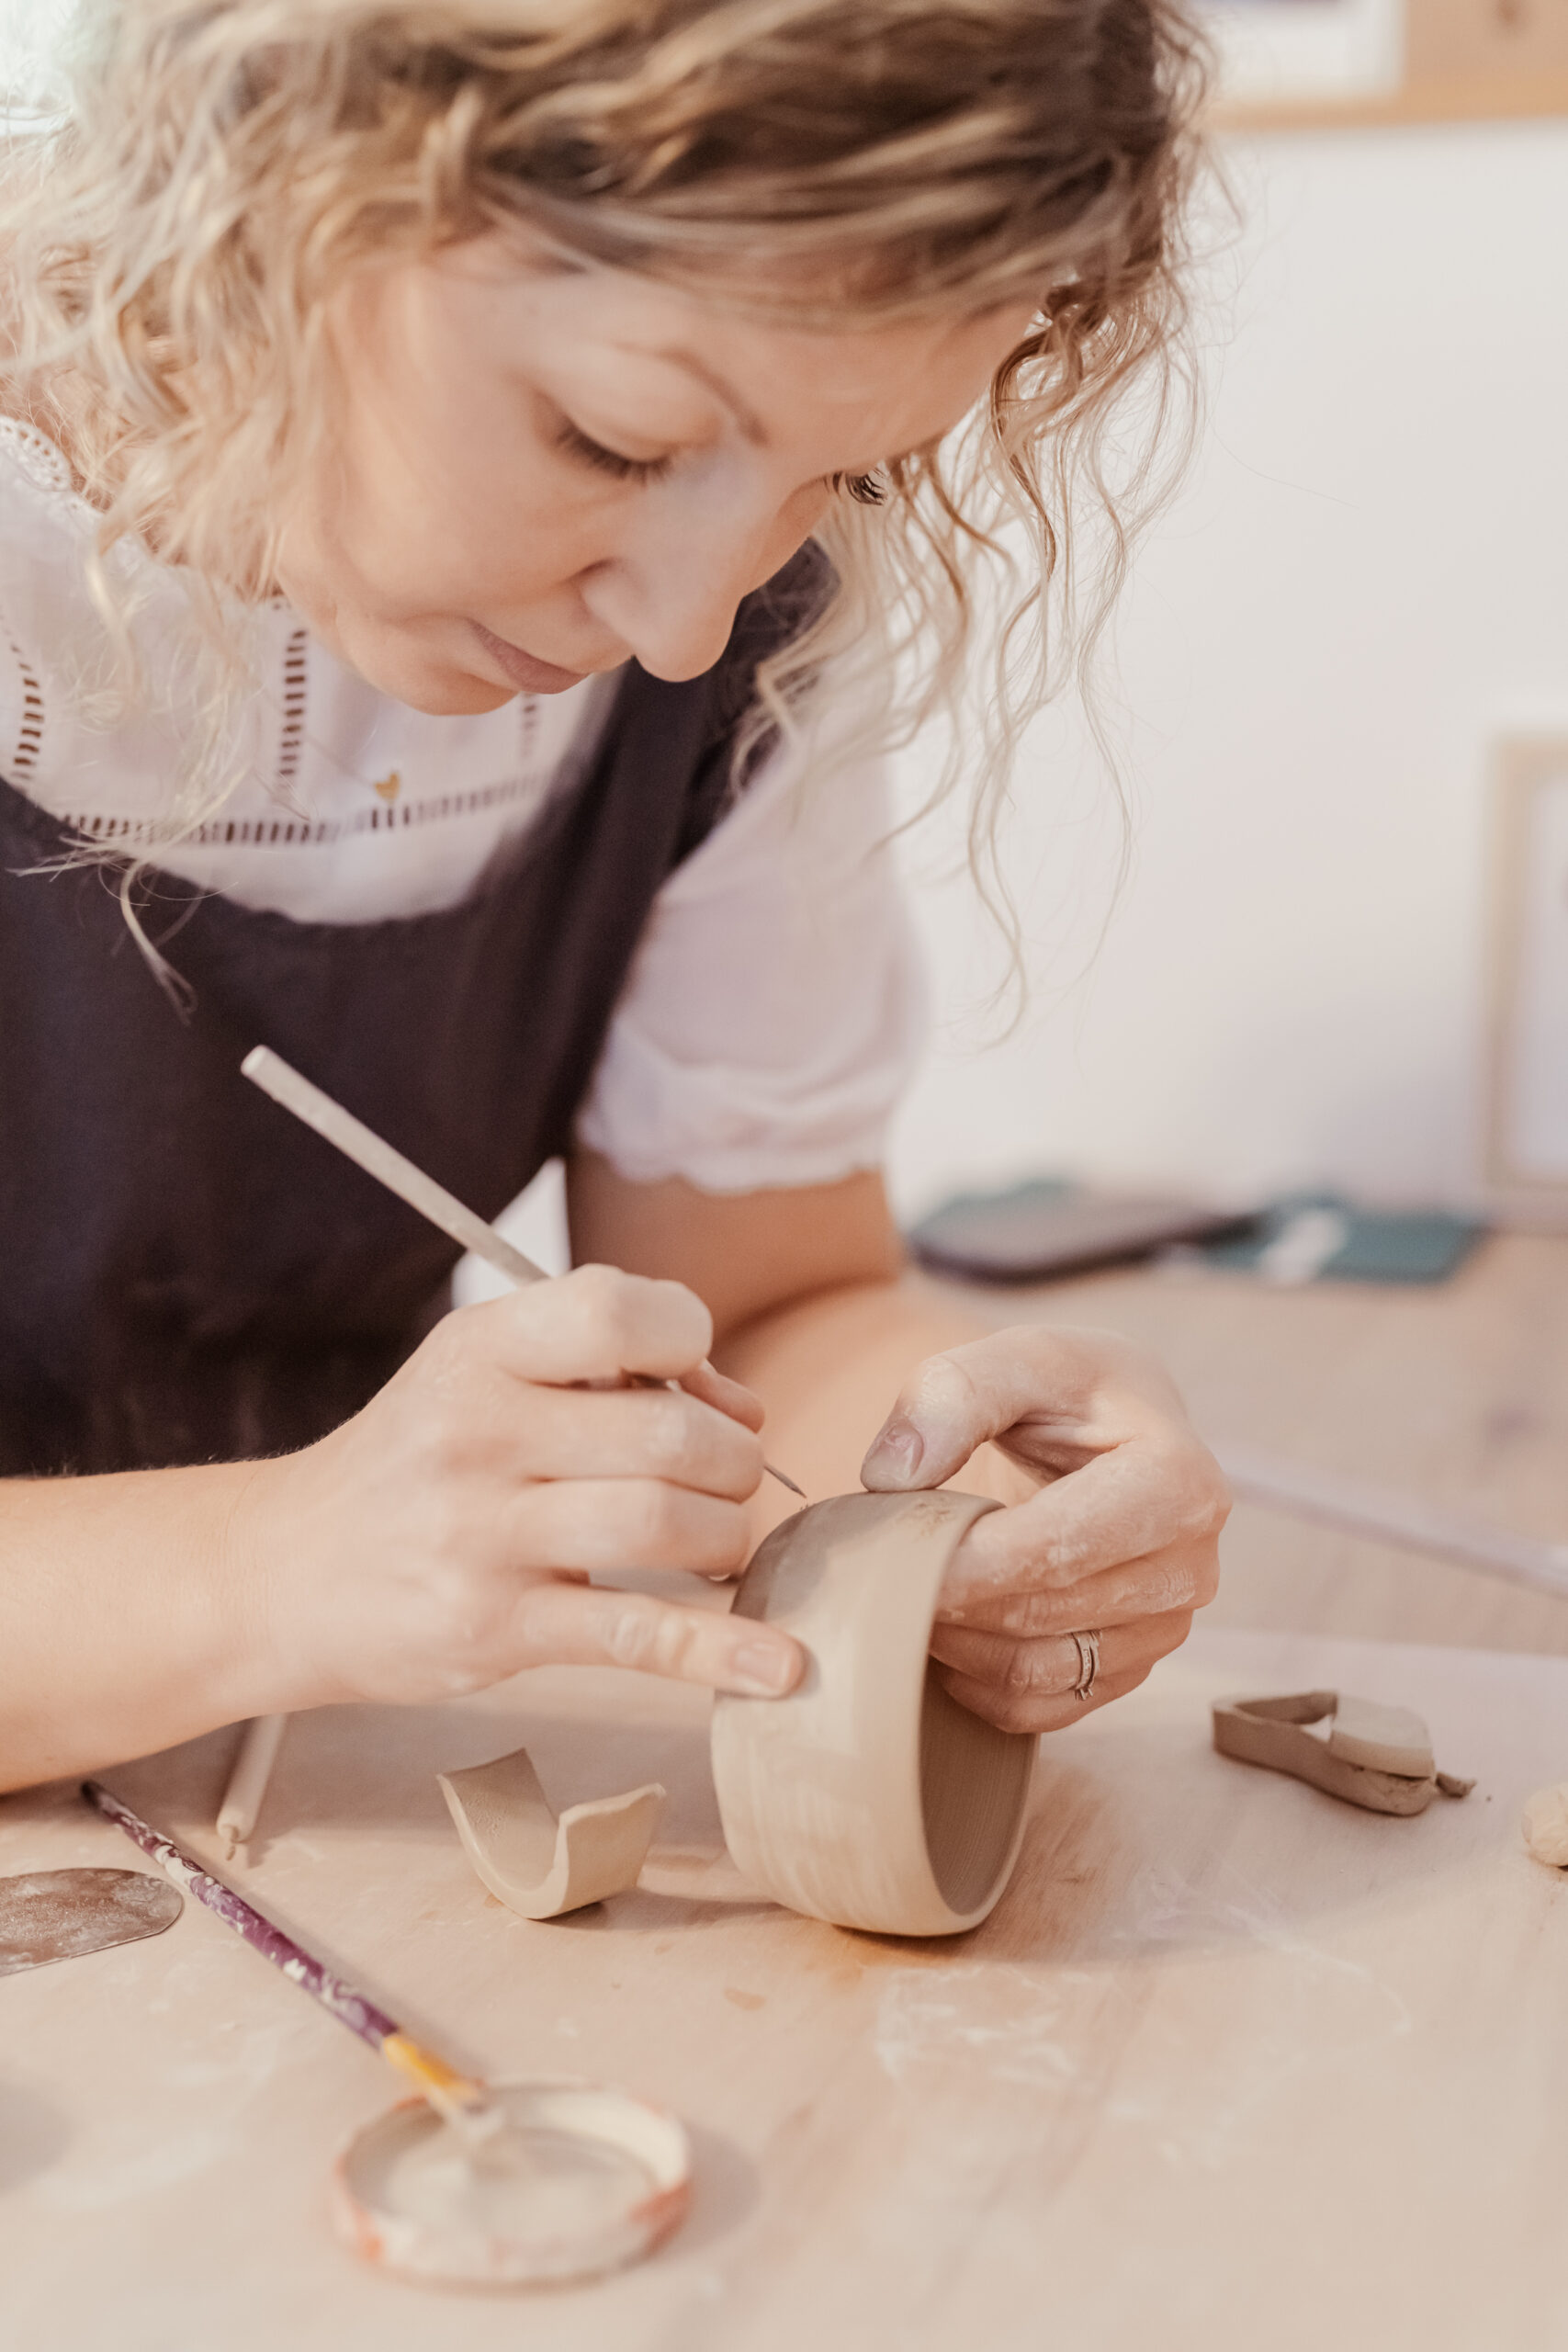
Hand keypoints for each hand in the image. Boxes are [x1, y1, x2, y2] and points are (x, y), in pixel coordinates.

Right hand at [239, 1266, 803, 1709]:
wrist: (283, 1574)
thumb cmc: (415, 1464)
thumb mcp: (480, 1377)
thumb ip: (607, 1369)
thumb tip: (743, 1410)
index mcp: (479, 1350)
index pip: (620, 1310)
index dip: (689, 1339)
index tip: (693, 1380)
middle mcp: (476, 1432)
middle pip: (668, 1430)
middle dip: (730, 1458)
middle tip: (722, 1480)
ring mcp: (482, 1536)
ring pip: (664, 1521)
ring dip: (725, 1536)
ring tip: (715, 1544)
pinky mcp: (494, 1629)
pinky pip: (634, 1634)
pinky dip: (720, 1650)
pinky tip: (780, 1664)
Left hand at [859, 1325, 1226, 1732]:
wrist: (1122, 1427)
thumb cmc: (1068, 1389)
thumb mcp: (1017, 1357)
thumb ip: (953, 1396)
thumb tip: (892, 1475)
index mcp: (1177, 1482)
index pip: (1054, 1549)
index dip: (964, 1562)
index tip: (891, 1552)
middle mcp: (1189, 1565)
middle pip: (1042, 1613)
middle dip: (950, 1600)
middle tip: (882, 1573)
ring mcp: (1168, 1625)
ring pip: (1039, 1670)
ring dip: (958, 1645)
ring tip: (910, 1595)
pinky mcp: (1134, 1665)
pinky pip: (1044, 1706)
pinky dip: (980, 1684)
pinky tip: (948, 1635)